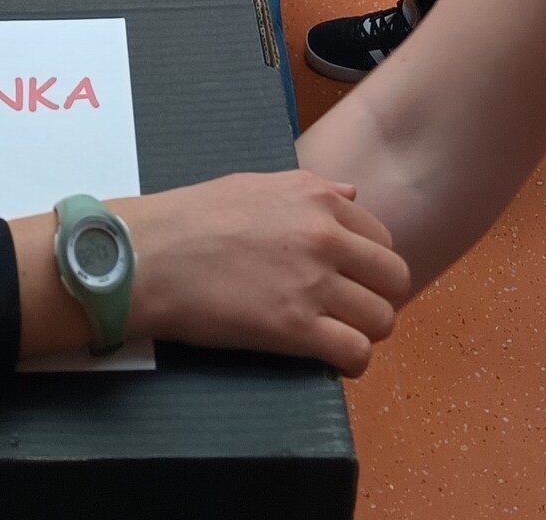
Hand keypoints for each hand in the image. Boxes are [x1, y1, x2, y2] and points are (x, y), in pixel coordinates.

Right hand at [119, 172, 408, 374]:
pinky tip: (330, 359)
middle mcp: (324, 235)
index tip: (351, 280)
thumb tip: (353, 194)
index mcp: (316, 196)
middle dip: (378, 297)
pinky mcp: (296, 328)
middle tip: (350, 311)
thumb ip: (312, 190)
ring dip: (365, 332)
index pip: (381, 238)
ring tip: (337, 335)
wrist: (151, 255)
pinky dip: (351, 362)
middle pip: (394, 279)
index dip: (369, 265)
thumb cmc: (193, 217)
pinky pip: (356, 353)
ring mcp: (313, 282)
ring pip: (382, 319)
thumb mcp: (256, 184)